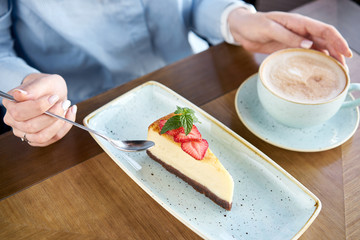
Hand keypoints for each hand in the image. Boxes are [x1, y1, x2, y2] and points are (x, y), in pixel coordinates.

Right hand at [2, 73, 76, 145]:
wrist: (52, 92)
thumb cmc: (46, 87)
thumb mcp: (44, 82)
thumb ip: (33, 88)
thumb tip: (19, 95)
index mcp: (10, 104)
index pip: (19, 113)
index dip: (39, 107)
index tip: (54, 97)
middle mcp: (13, 121)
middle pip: (31, 127)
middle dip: (52, 115)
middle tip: (65, 103)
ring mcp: (24, 132)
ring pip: (41, 137)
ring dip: (59, 124)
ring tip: (67, 109)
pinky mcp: (37, 139)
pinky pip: (52, 138)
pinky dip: (64, 127)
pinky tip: (69, 115)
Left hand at [228, 9, 351, 64]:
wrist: (241, 29)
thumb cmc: (254, 25)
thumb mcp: (270, 29)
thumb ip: (288, 36)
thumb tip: (308, 45)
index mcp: (299, 22)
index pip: (325, 30)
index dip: (338, 41)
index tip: (346, 54)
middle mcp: (301, 31)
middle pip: (325, 42)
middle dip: (337, 54)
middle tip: (343, 71)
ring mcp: (296, 41)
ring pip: (318, 50)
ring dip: (327, 61)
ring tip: (335, 74)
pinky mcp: (289, 49)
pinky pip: (305, 56)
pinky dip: (313, 63)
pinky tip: (317, 73)